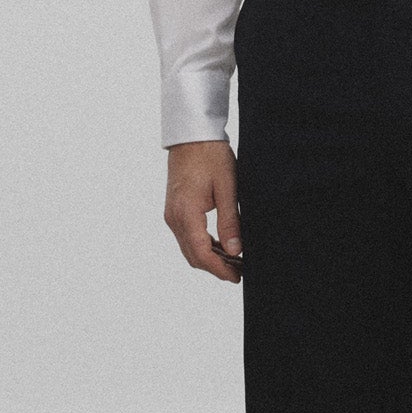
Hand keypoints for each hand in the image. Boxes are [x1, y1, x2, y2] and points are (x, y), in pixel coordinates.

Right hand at [164, 138, 242, 282]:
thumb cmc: (210, 155)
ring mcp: (172, 215)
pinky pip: (187, 237)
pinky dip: (203, 245)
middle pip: (193, 256)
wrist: (191, 136)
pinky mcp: (175, 211)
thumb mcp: (227, 187)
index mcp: (186, 213)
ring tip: (234, 261)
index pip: (201, 253)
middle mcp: (174, 217)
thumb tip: (235, 250)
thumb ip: (230, 221)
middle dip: (215, 268)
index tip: (237, 276)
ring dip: (210, 258)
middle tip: (240, 271)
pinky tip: (221, 246)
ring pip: (189, 248)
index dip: (219, 269)